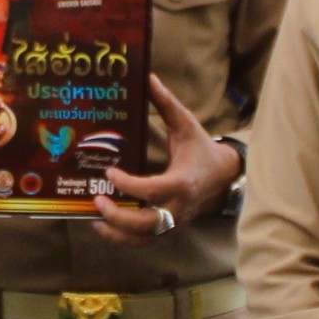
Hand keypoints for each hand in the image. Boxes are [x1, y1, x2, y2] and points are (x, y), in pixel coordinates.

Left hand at [91, 77, 237, 245]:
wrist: (223, 176)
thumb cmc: (201, 149)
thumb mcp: (186, 124)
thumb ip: (166, 103)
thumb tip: (148, 77)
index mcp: (183, 182)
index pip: (152, 191)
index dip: (128, 185)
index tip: (110, 171)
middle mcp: (179, 207)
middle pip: (147, 223)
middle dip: (118, 216)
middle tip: (97, 199)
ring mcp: (175, 222)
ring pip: (144, 237)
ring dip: (117, 233)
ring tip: (94, 218)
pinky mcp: (170, 229)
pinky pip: (146, 240)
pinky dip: (124, 238)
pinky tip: (104, 226)